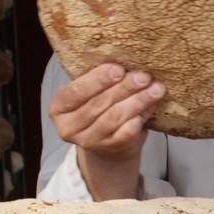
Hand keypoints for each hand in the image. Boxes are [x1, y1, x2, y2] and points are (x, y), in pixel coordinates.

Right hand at [48, 63, 165, 198]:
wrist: (107, 144)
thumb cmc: (98, 108)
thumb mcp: (90, 93)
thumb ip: (100, 80)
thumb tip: (126, 64)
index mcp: (58, 107)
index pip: (75, 92)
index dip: (97, 80)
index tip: (118, 69)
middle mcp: (68, 127)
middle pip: (98, 103)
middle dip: (124, 88)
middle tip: (143, 76)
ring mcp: (88, 141)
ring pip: (114, 117)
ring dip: (137, 101)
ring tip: (155, 89)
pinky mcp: (109, 149)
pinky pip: (126, 133)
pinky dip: (140, 117)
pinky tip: (150, 106)